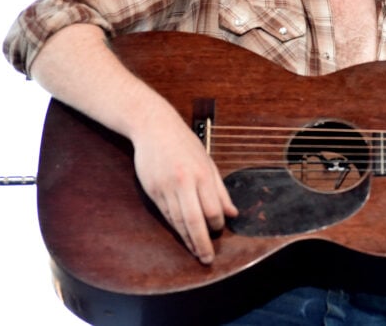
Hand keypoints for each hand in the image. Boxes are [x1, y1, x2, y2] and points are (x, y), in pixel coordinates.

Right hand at [130, 103, 238, 264]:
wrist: (154, 127)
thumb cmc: (185, 144)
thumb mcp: (208, 162)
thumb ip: (220, 190)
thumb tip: (233, 214)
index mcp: (201, 174)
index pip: (212, 209)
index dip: (217, 224)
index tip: (220, 230)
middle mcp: (183, 182)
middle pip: (193, 221)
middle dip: (201, 243)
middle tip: (207, 259)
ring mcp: (165, 187)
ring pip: (177, 221)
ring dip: (187, 239)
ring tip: (195, 252)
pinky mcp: (152, 190)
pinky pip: (165, 214)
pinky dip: (174, 227)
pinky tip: (181, 235)